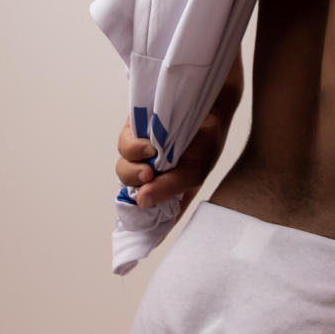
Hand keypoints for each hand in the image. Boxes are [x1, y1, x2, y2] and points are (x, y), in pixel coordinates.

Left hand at [115, 108, 232, 222]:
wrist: (210, 106)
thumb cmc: (207, 142)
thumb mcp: (194, 172)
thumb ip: (168, 189)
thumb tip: (141, 201)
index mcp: (167, 190)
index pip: (148, 214)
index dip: (139, 222)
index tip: (137, 226)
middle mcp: (152, 174)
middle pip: (129, 190)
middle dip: (135, 184)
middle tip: (148, 175)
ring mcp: (142, 154)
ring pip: (123, 168)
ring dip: (133, 165)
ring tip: (151, 153)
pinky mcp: (135, 132)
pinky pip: (124, 144)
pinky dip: (133, 146)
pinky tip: (148, 143)